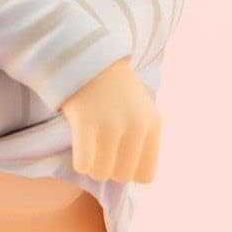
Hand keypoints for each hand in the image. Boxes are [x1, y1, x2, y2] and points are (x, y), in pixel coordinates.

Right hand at [60, 59, 160, 183]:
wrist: (86, 55)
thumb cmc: (111, 86)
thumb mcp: (139, 108)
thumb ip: (142, 137)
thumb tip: (135, 175)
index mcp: (153, 124)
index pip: (145, 175)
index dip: (128, 170)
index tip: (116, 156)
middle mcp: (136, 126)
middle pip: (121, 176)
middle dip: (107, 167)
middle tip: (98, 148)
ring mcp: (111, 124)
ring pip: (101, 173)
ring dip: (91, 165)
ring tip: (87, 146)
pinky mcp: (86, 122)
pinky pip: (84, 164)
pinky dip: (79, 162)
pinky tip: (78, 148)